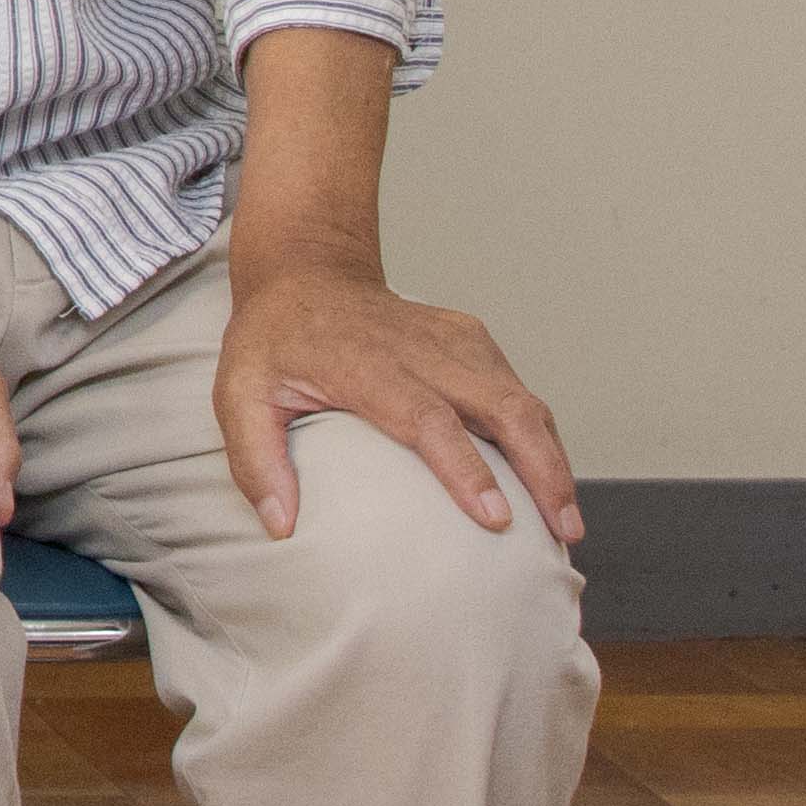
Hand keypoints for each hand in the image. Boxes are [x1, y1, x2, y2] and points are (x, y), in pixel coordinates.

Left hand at [218, 262, 581, 546]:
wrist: (306, 271)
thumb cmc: (273, 341)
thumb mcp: (239, 393)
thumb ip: (254, 458)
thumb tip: (281, 525)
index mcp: (366, 364)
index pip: (427, 419)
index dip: (466, 469)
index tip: (498, 518)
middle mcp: (421, 349)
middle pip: (501, 407)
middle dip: (542, 471)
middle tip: (562, 534)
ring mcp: (454, 340)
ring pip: (523, 400)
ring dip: (553, 460)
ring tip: (567, 523)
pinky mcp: (472, 339)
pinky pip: (518, 391)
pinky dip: (541, 437)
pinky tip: (549, 482)